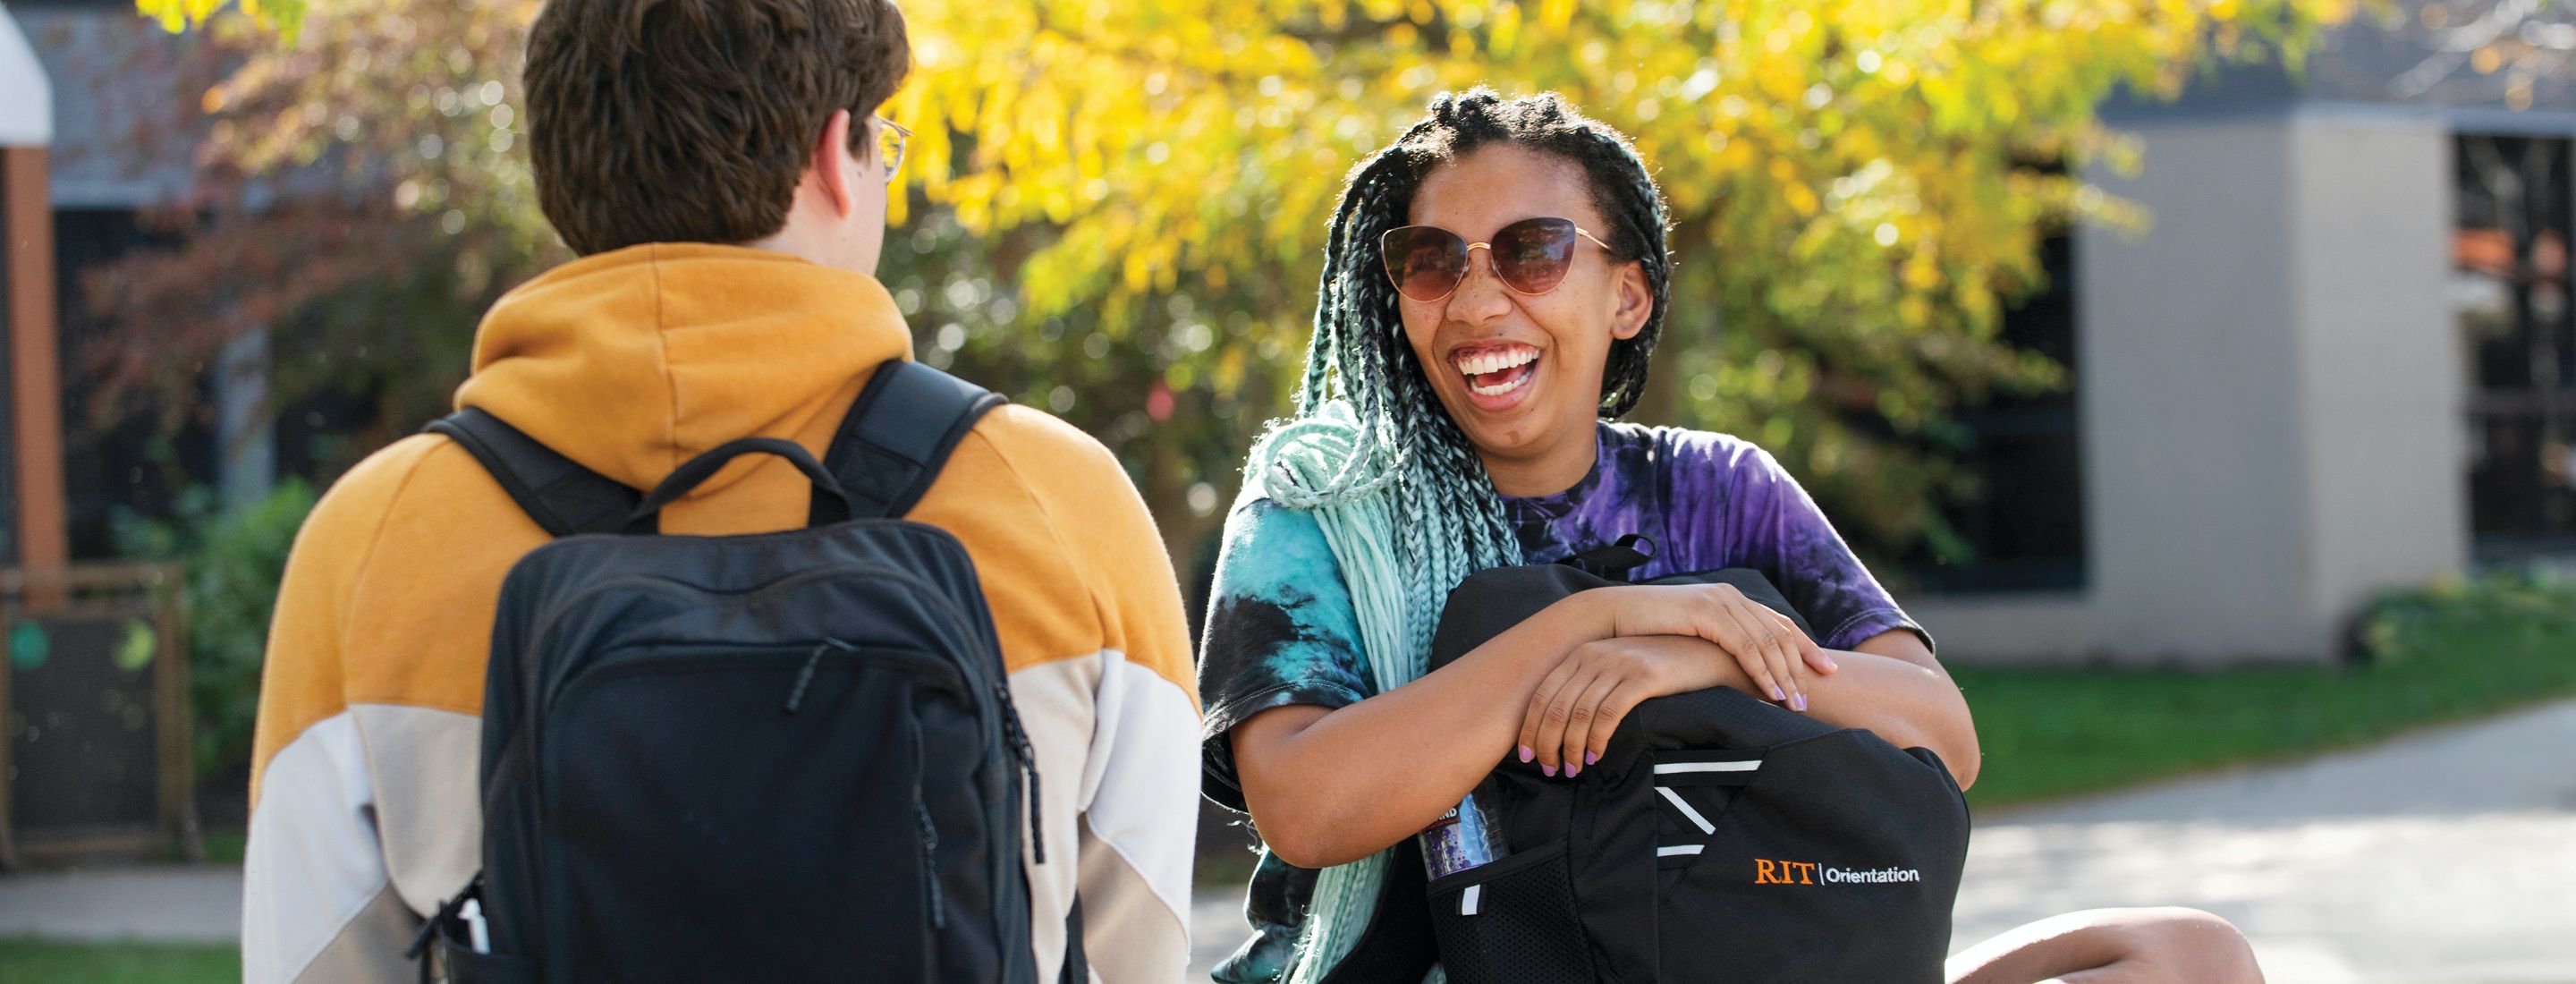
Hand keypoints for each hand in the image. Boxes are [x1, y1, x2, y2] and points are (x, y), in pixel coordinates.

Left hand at [1517, 635, 1740, 776]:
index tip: (1526, 755)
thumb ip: (1589, 687)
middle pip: (1555, 707)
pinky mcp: (1643, 677)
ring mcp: (1618, 664)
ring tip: (1571, 769)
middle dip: (1546, 744)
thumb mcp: (1615, 670)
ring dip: (1570, 748)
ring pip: (1579, 715)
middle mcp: (1594, 655)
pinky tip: (1596, 756)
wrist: (1703, 652)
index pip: (1541, 694)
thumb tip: (1558, 729)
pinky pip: (1609, 715)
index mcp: (1581, 653)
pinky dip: (1597, 739)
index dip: (1530, 728)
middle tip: (1549, 769)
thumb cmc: (1656, 669)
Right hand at [1593, 583, 1838, 709]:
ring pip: (1768, 642)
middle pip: (1782, 633)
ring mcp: (1721, 601)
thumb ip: (1714, 647)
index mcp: (1730, 599)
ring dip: (1785, 676)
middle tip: (1815, 697)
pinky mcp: (1708, 613)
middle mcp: (1731, 596)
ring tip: (1797, 705)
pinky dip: (1763, 672)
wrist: (1610, 618)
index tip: (1827, 671)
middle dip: (1803, 666)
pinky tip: (1772, 694)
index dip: (1806, 648)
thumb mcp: (1689, 639)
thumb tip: (1732, 672)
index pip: (1779, 624)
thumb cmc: (1645, 635)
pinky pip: (1746, 647)